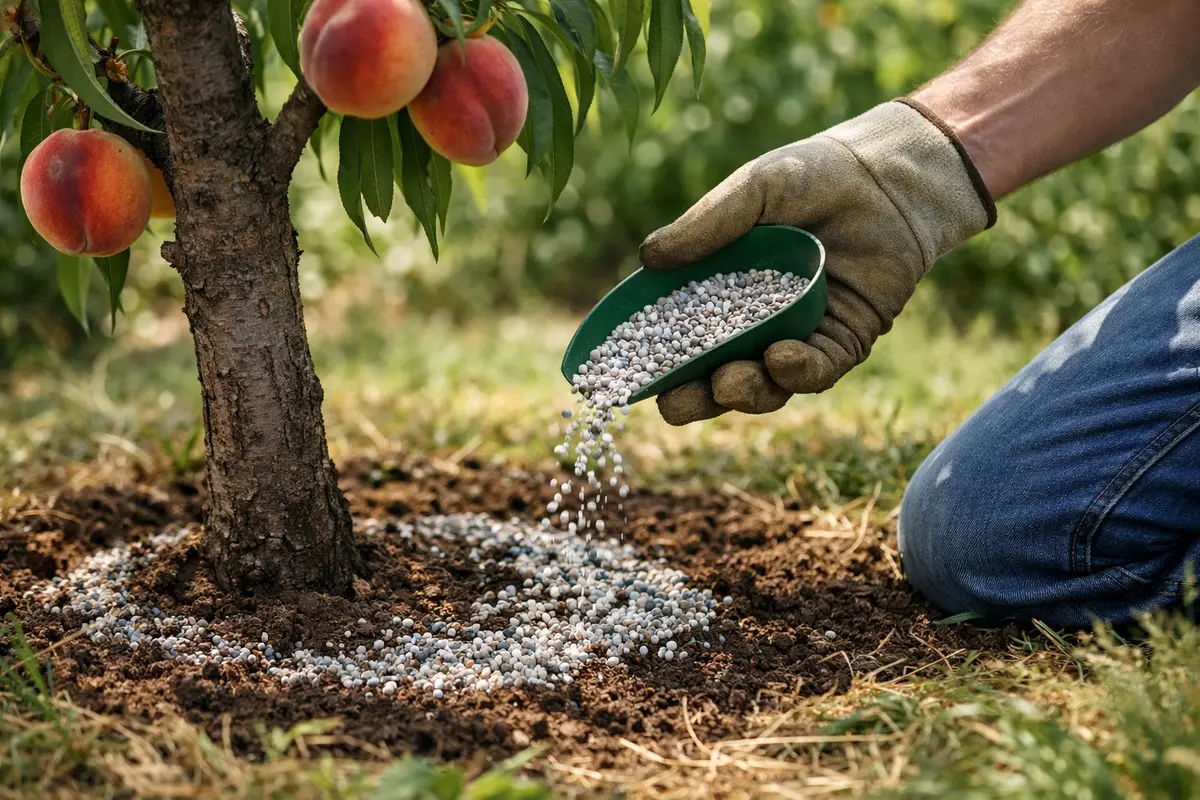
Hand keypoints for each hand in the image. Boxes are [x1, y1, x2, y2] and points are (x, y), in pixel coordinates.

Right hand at [639, 100, 994, 425]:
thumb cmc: (812, 175)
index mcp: (723, 292)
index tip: (631, 379)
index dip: (658, 363)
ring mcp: (800, 336)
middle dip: (695, 398)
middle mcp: (757, 323)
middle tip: (674, 404)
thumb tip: (647, 258)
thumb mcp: (752, 191)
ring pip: (767, 385)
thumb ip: (706, 226)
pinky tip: (781, 358)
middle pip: (717, 375)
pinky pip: (818, 371)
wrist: (888, 174)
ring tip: (726, 383)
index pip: (683, 338)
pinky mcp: (844, 341)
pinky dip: (797, 371)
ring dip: (744, 392)